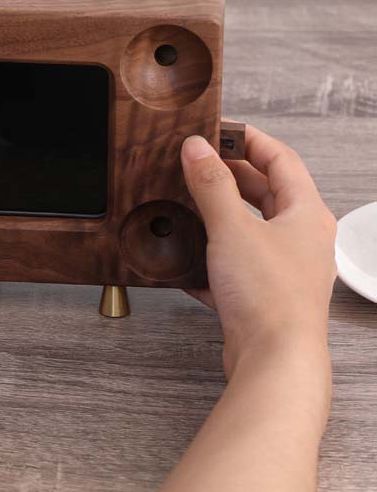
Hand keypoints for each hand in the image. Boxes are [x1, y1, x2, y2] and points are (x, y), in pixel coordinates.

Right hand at [181, 125, 336, 377]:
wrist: (274, 361)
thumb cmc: (270, 298)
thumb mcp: (233, 228)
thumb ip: (211, 185)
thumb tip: (197, 148)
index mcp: (306, 214)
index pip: (281, 159)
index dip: (249, 140)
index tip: (219, 130)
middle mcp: (300, 239)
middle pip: (265, 193)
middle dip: (229, 177)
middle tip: (197, 164)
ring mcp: (282, 268)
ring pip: (248, 229)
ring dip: (217, 215)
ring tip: (187, 203)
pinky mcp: (262, 295)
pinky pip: (234, 264)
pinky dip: (210, 256)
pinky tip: (185, 257)